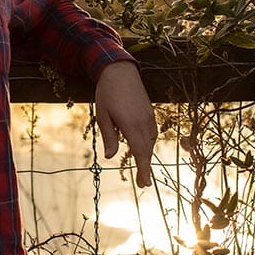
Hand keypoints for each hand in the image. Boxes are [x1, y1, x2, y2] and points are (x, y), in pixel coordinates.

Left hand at [94, 61, 157, 186]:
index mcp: (131, 124)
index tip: (144, 183)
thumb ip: (109, 137)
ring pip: (151, 141)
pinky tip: (142, 146)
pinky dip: (148, 143)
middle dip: (146, 167)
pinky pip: (152, 132)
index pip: (140, 152)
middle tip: (143, 183)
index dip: (143, 169)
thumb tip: (110, 157)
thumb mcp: (103, 116)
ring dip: (147, 154)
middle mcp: (143, 122)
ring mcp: (148, 116)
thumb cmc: (107, 93)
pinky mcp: (150, 112)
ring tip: (142, 167)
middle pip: (147, 149)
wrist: (120, 71)